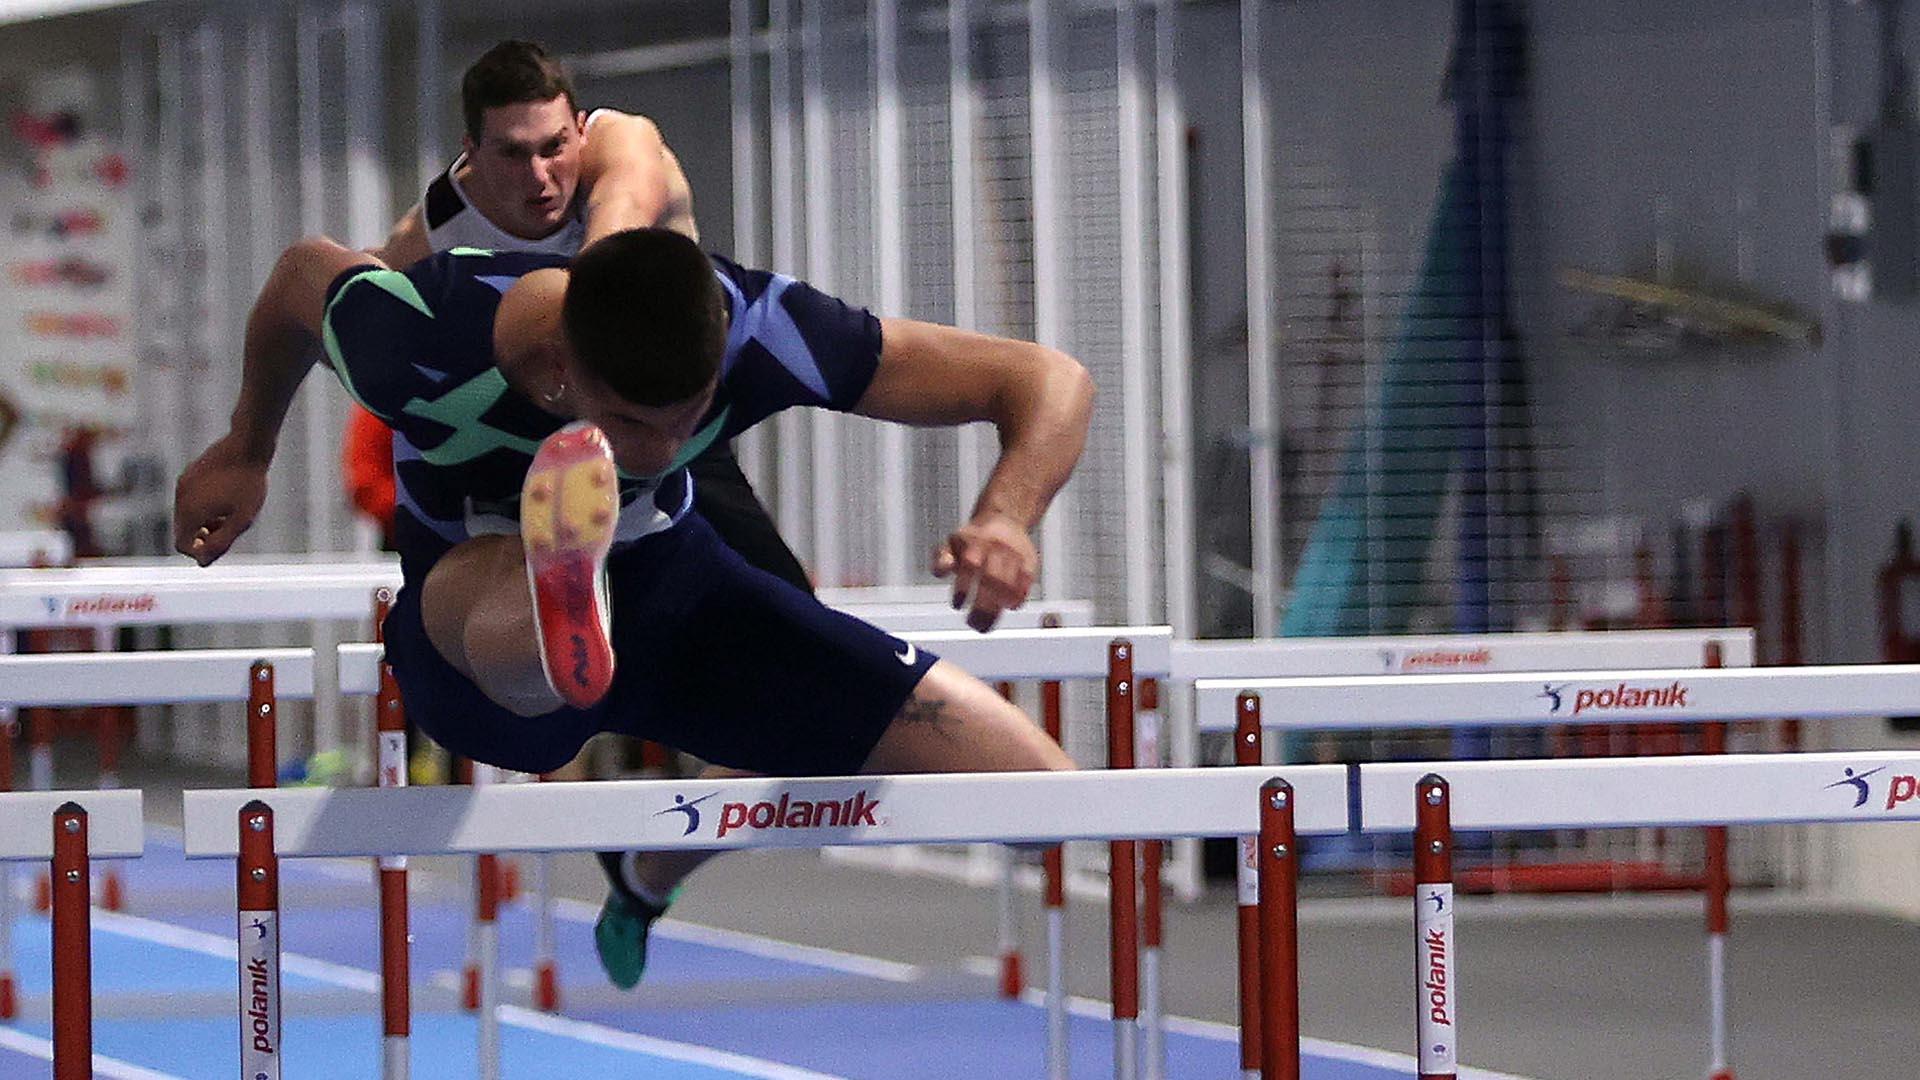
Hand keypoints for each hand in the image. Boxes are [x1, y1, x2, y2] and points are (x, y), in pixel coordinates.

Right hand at [173, 433, 270, 565]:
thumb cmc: (248, 484)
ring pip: (186, 514)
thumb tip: (202, 563)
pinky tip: (225, 498)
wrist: (247, 445)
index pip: (182, 545)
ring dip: (203, 521)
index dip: (200, 552)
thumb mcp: (241, 519)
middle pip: (183, 530)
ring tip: (229, 514)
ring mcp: (184, 483)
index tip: (221, 546)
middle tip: (228, 528)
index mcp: (190, 511)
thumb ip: (221, 543)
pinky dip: (202, 506)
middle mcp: (181, 498)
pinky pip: (190, 498)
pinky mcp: (190, 473)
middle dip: (202, 536)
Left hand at [932, 513, 1037, 632]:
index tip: (958, 605)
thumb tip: (941, 570)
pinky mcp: (1029, 560)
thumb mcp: (952, 544)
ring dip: (999, 606)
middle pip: (992, 578)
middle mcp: (995, 547)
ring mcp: (1014, 554)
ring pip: (1009, 583)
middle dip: (983, 606)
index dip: (963, 588)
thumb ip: (942, 559)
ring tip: (989, 622)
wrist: (1004, 519)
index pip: (969, 565)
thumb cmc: (975, 539)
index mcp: (974, 542)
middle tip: (975, 625)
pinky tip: (1011, 606)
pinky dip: (1020, 596)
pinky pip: (1027, 580)